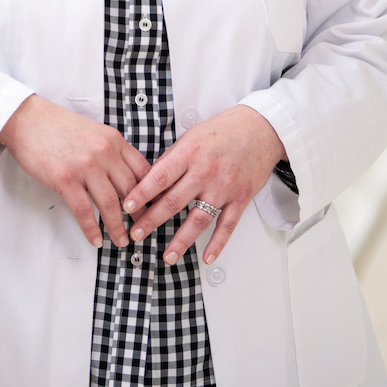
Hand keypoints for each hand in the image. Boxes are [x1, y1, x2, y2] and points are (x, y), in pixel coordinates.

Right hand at [0, 95, 150, 247]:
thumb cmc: (59, 127)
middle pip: (131, 190)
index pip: (143, 170)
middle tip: (142, 230)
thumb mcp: (94, 132)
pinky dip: (91, 229)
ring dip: (117, 227)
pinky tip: (95, 239)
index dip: (151, 193)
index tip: (155, 208)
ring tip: (121, 240)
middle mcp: (104, 151)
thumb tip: (124, 177)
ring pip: (110, 204)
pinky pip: (84, 210)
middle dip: (139, 214)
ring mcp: (85, 165)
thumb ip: (111, 151)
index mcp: (113, 140)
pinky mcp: (65, 178)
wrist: (28, 119)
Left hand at [122, 106, 285, 264]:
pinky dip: (218, 244)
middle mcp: (205, 171)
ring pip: (198, 219)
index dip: (141, 194)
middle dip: (152, 221)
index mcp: (189, 153)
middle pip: (174, 202)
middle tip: (136, 234)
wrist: (260, 129)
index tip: (126, 208)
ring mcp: (224, 187)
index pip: (159, 177)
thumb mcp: (191, 136)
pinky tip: (207, 257)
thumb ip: (172, 159)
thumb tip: (150, 181)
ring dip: (181, 241)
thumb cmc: (223, 131)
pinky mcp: (241, 198)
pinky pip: (227, 226)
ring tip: (166, 256)